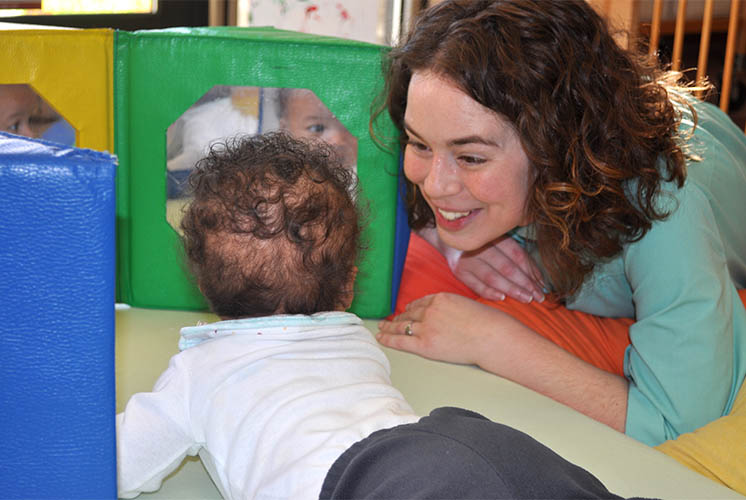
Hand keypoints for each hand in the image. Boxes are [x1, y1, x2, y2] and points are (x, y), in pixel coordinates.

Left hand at [378, 292, 628, 432]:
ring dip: (390, 326)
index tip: (406, 311)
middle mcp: (430, 310)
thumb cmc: (487, 324)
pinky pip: (401, 340)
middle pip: (409, 314)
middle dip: (399, 317)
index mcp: (441, 298)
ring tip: (381, 327)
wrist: (492, 337)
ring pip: (402, 325)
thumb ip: (451, 308)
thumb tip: (445, 315)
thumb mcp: (467, 306)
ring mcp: (426, 327)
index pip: (421, 303)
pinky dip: (388, 337)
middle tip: (389, 320)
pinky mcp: (425, 344)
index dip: (411, 308)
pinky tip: (380, 336)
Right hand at [450, 235, 544, 302]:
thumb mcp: (497, 240)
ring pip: (493, 277)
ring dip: (511, 289)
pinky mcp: (458, 271)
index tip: (542, 284)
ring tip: (526, 298)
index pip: (516, 254)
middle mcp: (480, 247)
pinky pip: (476, 285)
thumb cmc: (479, 242)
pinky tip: (502, 298)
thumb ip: (515, 254)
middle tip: (538, 295)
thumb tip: (537, 277)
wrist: (447, 239)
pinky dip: (490, 292)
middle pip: (507, 267)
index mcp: (493, 236)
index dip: (531, 269)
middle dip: (525, 283)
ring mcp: (467, 259)